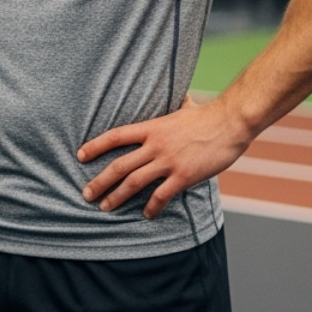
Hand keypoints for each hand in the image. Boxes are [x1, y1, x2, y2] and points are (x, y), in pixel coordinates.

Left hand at [76, 93, 253, 218]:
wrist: (230, 122)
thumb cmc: (208, 115)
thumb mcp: (183, 108)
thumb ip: (174, 107)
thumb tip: (180, 97)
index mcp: (152, 128)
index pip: (115, 136)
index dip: (96, 146)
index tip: (80, 155)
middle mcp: (155, 145)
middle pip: (119, 165)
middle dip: (100, 181)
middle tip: (86, 194)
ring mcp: (169, 161)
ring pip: (134, 182)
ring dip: (117, 197)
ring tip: (105, 207)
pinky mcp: (184, 176)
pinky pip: (161, 195)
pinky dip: (151, 207)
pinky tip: (146, 214)